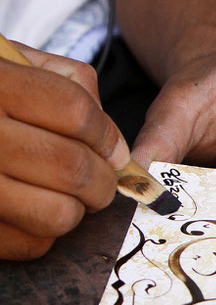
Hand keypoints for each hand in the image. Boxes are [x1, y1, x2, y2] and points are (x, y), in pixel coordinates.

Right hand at [0, 43, 128, 259]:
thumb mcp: (12, 60)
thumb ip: (68, 84)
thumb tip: (113, 145)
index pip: (75, 111)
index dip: (106, 135)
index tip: (113, 150)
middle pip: (73, 168)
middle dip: (103, 181)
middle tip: (101, 181)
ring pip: (57, 214)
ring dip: (76, 209)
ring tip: (68, 197)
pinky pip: (29, 244)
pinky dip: (44, 233)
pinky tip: (34, 211)